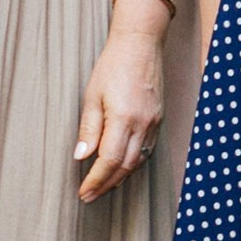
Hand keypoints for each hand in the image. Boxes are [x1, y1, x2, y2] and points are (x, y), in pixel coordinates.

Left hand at [75, 24, 164, 201]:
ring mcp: (154, 122)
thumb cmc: (113, 66)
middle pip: (125, 166)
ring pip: (138, 161)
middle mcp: (143, 123)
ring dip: (121, 177)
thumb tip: (81, 156)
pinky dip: (134, 163)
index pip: (109, 160)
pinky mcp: (159, 118)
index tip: (83, 192)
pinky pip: (147, 150)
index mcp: (124, 118)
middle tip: (89, 196)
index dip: (96, 180)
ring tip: (104, 187)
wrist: (140, 44)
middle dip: (107, 185)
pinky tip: (122, 167)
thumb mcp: (92, 96)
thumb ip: (89, 128)